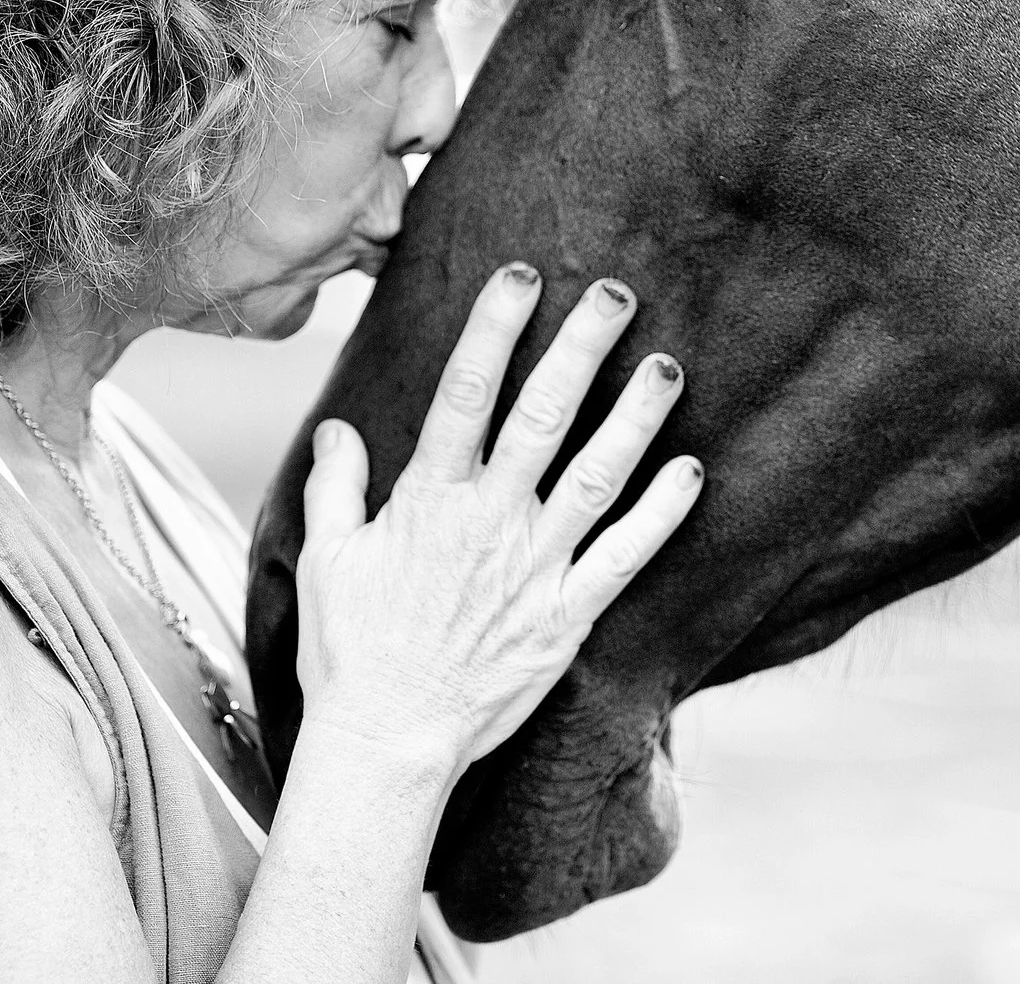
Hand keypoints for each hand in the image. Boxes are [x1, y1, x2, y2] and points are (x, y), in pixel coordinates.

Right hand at [292, 264, 702, 769]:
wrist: (386, 747)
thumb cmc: (351, 653)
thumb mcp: (326, 560)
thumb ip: (334, 486)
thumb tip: (337, 427)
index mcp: (428, 500)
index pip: (465, 394)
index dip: (495, 328)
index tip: (523, 273)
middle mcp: (488, 524)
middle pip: (542, 417)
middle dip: (580, 348)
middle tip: (618, 292)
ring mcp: (533, 570)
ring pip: (595, 476)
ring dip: (634, 419)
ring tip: (668, 366)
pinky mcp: (566, 618)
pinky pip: (624, 558)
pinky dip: (661, 515)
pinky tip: (693, 472)